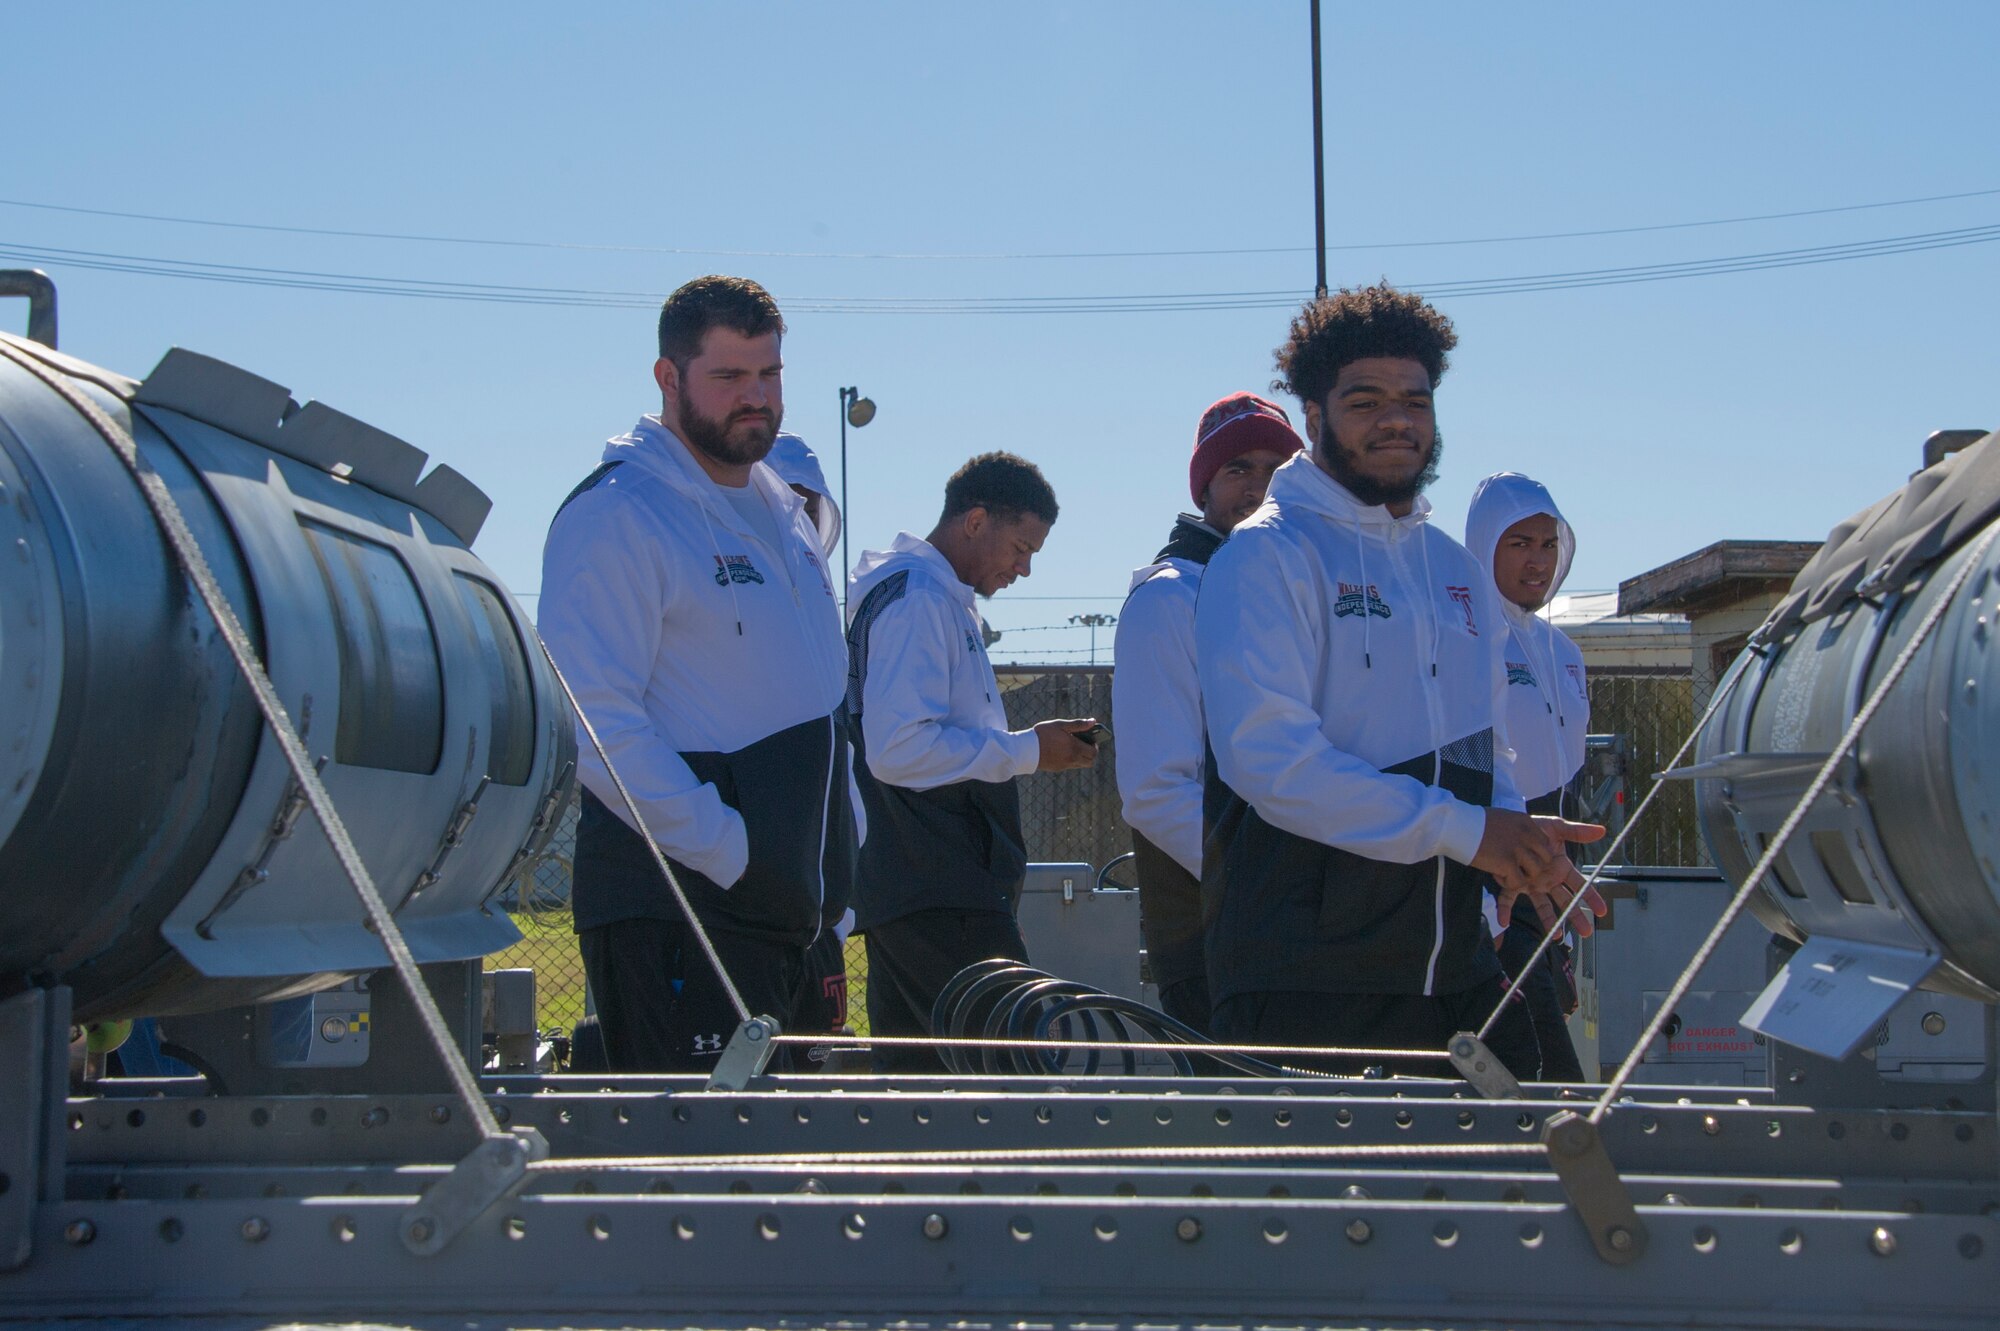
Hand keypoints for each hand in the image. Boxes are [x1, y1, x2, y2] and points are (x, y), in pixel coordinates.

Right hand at [1033, 718, 1101, 772]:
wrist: (1026, 749)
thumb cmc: (1043, 734)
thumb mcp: (1061, 725)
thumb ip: (1078, 724)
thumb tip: (1093, 721)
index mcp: (1075, 748)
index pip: (1094, 752)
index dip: (1095, 746)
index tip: (1090, 739)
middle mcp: (1072, 759)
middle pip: (1090, 762)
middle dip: (1091, 753)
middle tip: (1084, 744)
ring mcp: (1065, 765)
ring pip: (1081, 765)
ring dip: (1081, 757)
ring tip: (1072, 746)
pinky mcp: (1057, 768)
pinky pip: (1070, 766)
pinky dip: (1071, 760)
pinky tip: (1062, 750)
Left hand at [1470, 810, 1607, 937]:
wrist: (1510, 826)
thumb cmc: (1534, 828)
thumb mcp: (1556, 827)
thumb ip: (1577, 832)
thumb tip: (1602, 831)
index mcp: (1560, 868)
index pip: (1580, 885)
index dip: (1591, 897)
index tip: (1601, 911)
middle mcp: (1548, 880)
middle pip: (1566, 900)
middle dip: (1576, 915)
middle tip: (1586, 932)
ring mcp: (1531, 884)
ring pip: (1542, 906)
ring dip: (1549, 921)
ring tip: (1556, 937)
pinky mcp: (1512, 884)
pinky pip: (1507, 899)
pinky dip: (1504, 910)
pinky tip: (1503, 921)